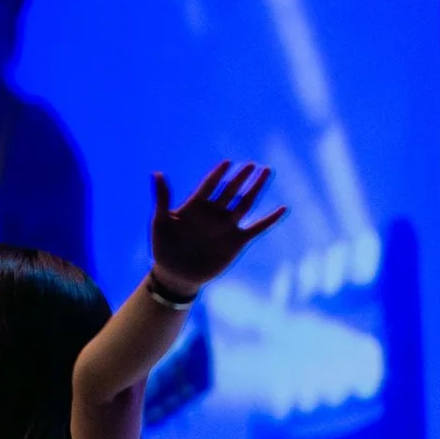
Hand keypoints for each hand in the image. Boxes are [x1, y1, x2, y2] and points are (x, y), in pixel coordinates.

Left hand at [150, 162, 285, 292]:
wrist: (176, 275)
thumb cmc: (163, 247)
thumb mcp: (160, 222)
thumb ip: (162, 198)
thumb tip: (157, 172)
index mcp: (195, 206)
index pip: (209, 185)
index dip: (218, 174)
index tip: (227, 163)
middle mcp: (214, 213)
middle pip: (231, 191)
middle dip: (241, 177)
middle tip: (252, 164)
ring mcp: (226, 227)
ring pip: (245, 203)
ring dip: (256, 188)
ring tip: (266, 171)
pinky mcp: (237, 242)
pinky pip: (256, 228)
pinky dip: (269, 219)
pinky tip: (283, 208)